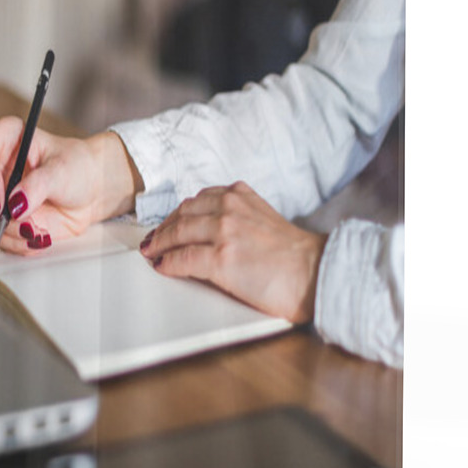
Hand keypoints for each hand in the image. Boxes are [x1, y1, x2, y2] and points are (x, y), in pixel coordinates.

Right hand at [0, 118, 142, 253]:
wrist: (94, 191)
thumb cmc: (79, 168)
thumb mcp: (61, 171)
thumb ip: (37, 186)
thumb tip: (15, 205)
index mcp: (9, 139)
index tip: (4, 197)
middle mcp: (0, 167)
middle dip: (5, 213)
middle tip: (28, 222)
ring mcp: (3, 194)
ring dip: (12, 231)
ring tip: (39, 232)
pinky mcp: (9, 217)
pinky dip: (17, 243)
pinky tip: (38, 239)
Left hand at [140, 182, 327, 323]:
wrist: (314, 273)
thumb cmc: (295, 255)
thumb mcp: (263, 218)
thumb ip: (238, 215)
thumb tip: (210, 229)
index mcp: (239, 195)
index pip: (197, 200)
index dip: (177, 214)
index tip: (169, 223)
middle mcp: (229, 207)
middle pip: (182, 214)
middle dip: (164, 228)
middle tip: (154, 240)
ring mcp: (223, 232)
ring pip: (177, 233)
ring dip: (160, 244)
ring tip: (153, 253)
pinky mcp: (220, 259)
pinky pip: (181, 259)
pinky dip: (168, 263)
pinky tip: (163, 267)